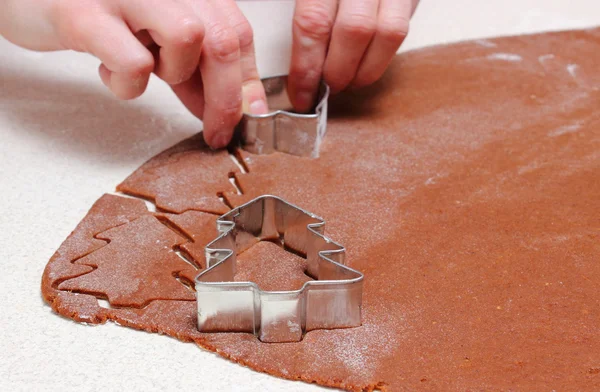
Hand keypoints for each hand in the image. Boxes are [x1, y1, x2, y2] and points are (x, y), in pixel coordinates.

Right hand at [0, 0, 267, 148]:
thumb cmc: (98, 12)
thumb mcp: (155, 38)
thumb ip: (191, 68)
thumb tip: (222, 111)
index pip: (238, 31)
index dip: (249, 80)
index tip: (248, 115)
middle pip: (223, 39)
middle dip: (227, 98)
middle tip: (218, 131)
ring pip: (188, 38)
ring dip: (173, 74)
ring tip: (143, 67)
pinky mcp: (83, 13)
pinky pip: (133, 62)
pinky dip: (128, 83)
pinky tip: (109, 70)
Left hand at [288, 0, 418, 111]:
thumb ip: (302, 7)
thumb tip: (290, 56)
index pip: (314, 22)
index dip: (306, 65)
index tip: (299, 91)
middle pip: (354, 30)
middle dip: (337, 71)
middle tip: (324, 88)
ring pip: (388, 33)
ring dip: (365, 70)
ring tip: (347, 81)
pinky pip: (403, 28)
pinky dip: (383, 55)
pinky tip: (366, 63)